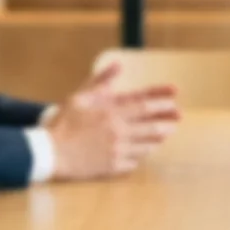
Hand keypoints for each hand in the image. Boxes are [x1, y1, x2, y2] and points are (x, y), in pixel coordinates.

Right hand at [47, 62, 180, 180]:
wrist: (51, 153)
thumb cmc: (64, 122)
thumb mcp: (80, 96)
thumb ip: (102, 80)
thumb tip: (118, 64)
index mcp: (111, 111)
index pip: (144, 103)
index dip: (162, 98)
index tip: (175, 93)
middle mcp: (118, 130)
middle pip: (152, 124)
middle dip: (168, 119)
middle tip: (179, 115)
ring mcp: (118, 149)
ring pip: (148, 143)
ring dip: (160, 136)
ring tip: (167, 131)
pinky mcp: (114, 166)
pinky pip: (136, 159)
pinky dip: (144, 152)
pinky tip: (147, 149)